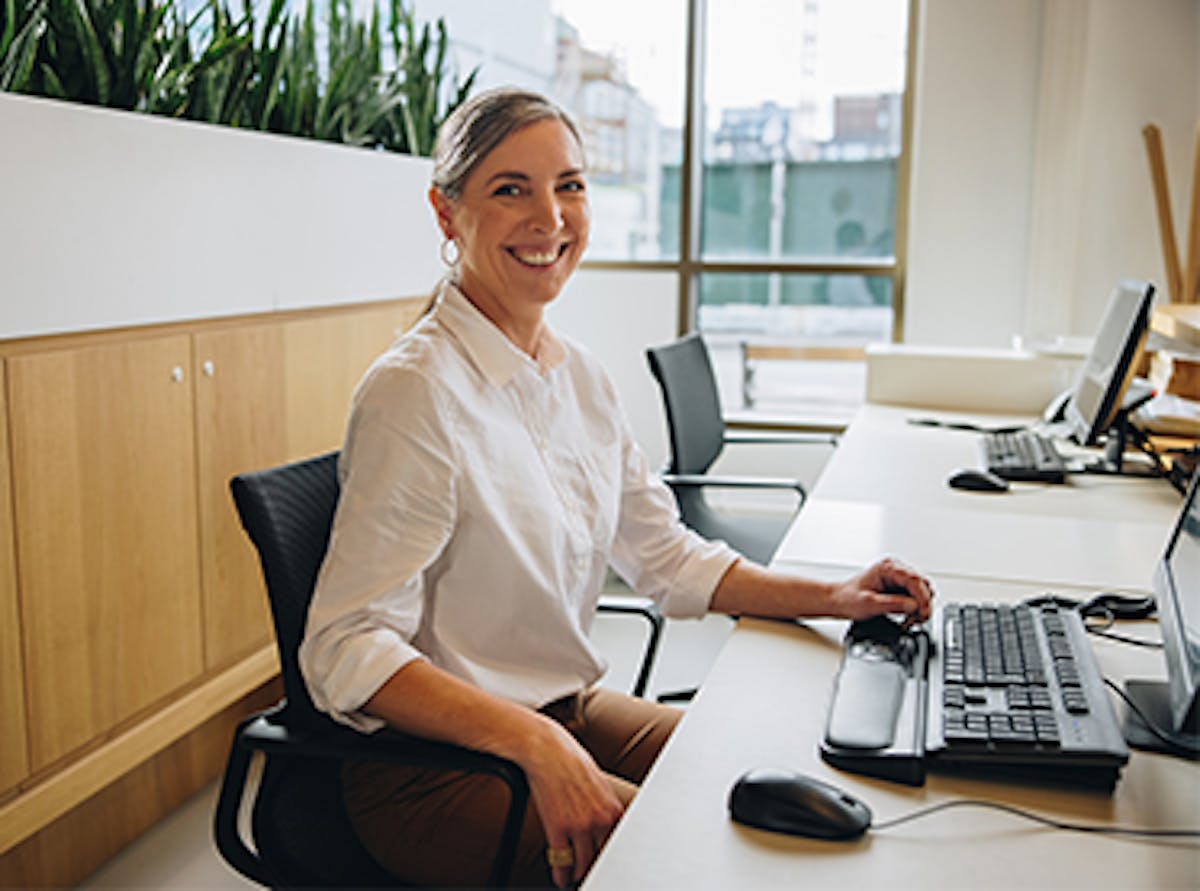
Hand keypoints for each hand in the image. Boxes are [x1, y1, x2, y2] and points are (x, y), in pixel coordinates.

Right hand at [521, 717, 624, 887]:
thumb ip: (605, 805)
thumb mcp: (599, 782)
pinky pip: (561, 861)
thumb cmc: (571, 760)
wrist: (547, 750)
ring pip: (583, 863)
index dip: (615, 858)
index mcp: (612, 809)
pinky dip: (561, 875)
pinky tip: (561, 879)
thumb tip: (609, 820)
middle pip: (603, 857)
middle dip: (598, 866)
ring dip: (579, 873)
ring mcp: (578, 826)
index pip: (619, 844)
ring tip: (576, 877)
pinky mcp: (557, 828)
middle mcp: (599, 820)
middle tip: (594, 873)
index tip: (611, 864)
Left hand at [830, 557, 933, 625]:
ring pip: (922, 592)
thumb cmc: (847, 598)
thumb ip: (893, 604)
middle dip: (922, 604)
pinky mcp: (898, 587)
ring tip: (910, 620)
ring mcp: (898, 578)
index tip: (923, 613)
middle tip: (916, 620)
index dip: (922, 598)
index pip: (915, 579)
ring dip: (920, 608)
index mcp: (888, 566)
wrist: (838, 601)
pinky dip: (915, 609)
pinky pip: (915, 597)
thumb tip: (913, 606)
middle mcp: (895, 569)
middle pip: (922, 585)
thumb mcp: (869, 604)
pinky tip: (908, 617)